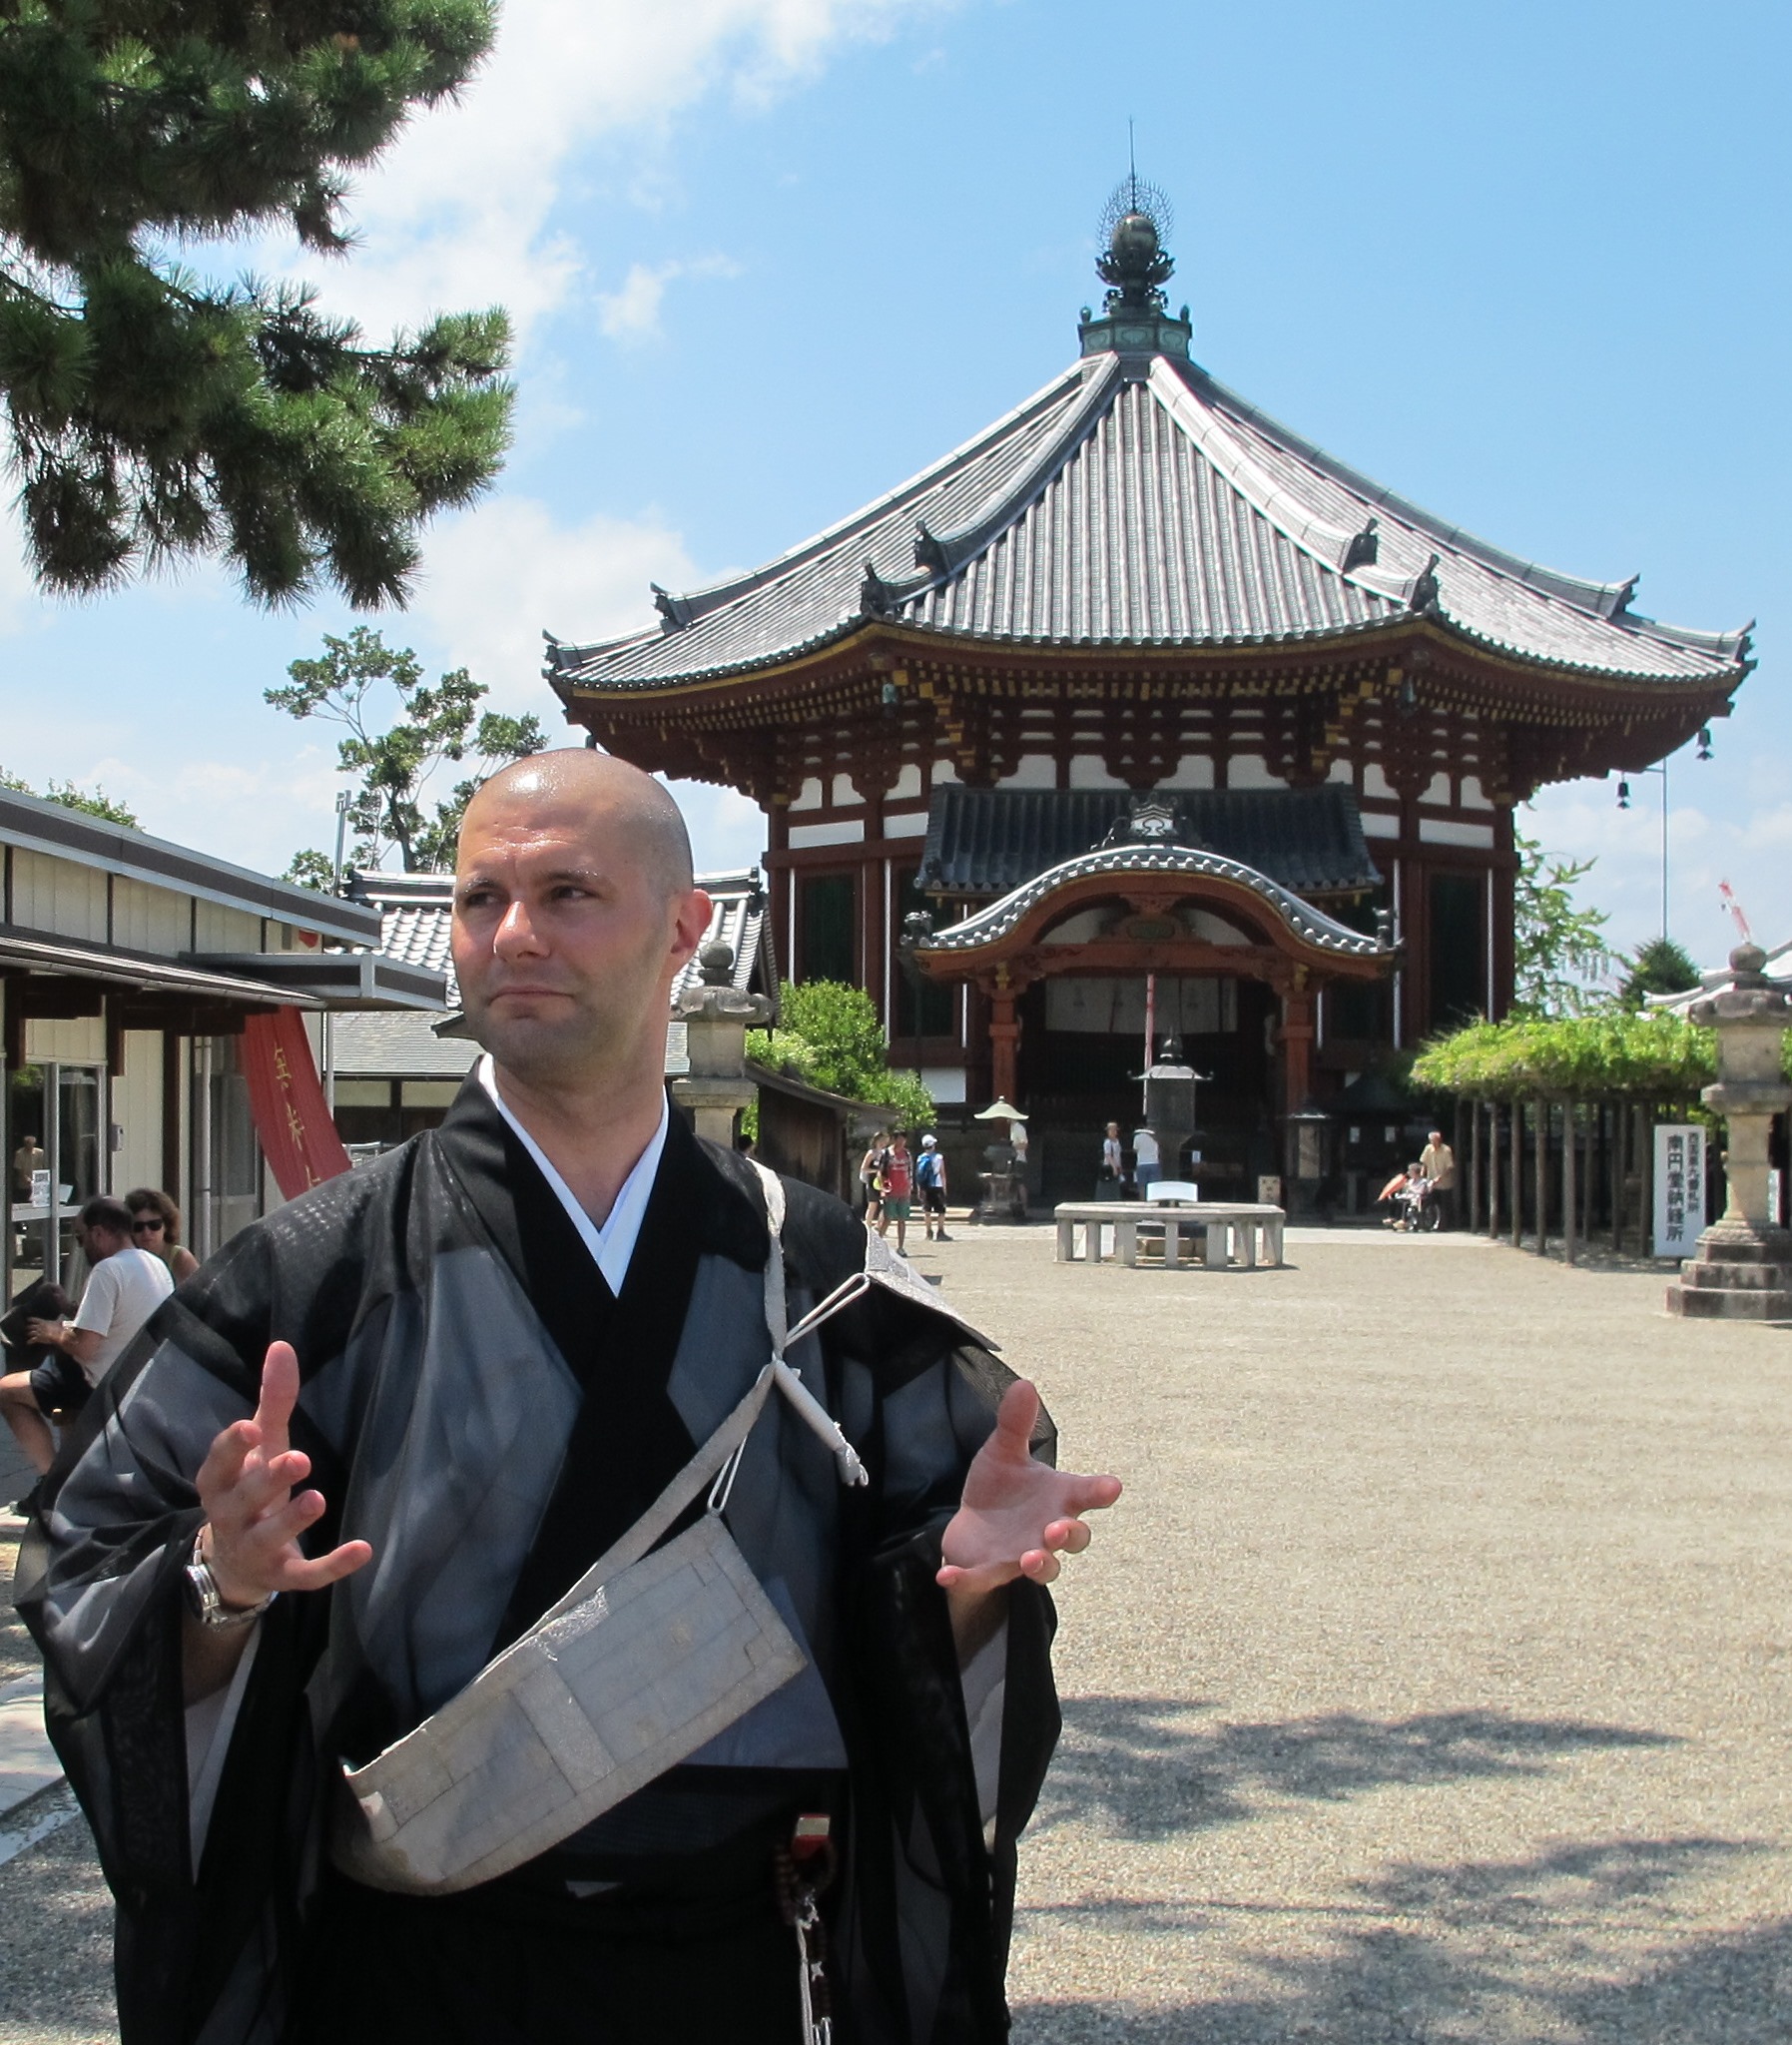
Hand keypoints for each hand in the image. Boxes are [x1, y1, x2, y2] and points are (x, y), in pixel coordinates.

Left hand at [24, 1318, 61, 1346]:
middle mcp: (39, 1327)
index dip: (31, 1319)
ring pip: (30, 1333)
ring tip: (28, 1334)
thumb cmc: (58, 1328)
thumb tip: (62, 1314)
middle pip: (31, 1326)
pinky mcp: (38, 1339)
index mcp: (43, 1322)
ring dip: (29, 1334)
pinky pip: (32, 1340)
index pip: (35, 1320)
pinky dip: (29, 1341)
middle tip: (26, 1328)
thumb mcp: (59, 1321)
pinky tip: (28, 1343)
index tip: (28, 1319)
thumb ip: (60, 1318)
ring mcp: (38, 1333)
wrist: (57, 1335)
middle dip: (28, 1327)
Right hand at [194, 1340, 371, 1610]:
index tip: (250, 1426)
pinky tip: (363, 1549)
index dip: (231, 1447)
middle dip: (268, 1480)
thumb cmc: (250, 1487)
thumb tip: (282, 1345)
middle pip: (243, 1499)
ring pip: (268, 1537)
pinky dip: (333, 1566)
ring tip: (317, 1498)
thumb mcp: (261, 1445)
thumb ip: (272, 1399)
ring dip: (291, 1520)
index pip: (217, 1464)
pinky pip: (306, 1574)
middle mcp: (231, 1517)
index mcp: (220, 1483)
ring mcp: (255, 1549)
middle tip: (299, 1459)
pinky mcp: (283, 1575)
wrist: (234, 1563)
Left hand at [937, 1379, 1120, 1595]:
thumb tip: (1024, 1384)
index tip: (1112, 1486)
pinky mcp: (991, 1571)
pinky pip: (982, 1580)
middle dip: (1070, 1535)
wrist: (975, 1526)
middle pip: (1074, 1539)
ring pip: (1044, 1567)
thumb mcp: (1004, 1452)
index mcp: (1057, 1498)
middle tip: (1058, 1528)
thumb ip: (1015, 1424)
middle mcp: (1047, 1530)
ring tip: (1031, 1557)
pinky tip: (945, 1575)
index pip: (1087, 1494)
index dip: (1101, 1491)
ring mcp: (1022, 1554)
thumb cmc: (1001, 1488)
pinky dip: (965, 1581)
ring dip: (1041, 1565)